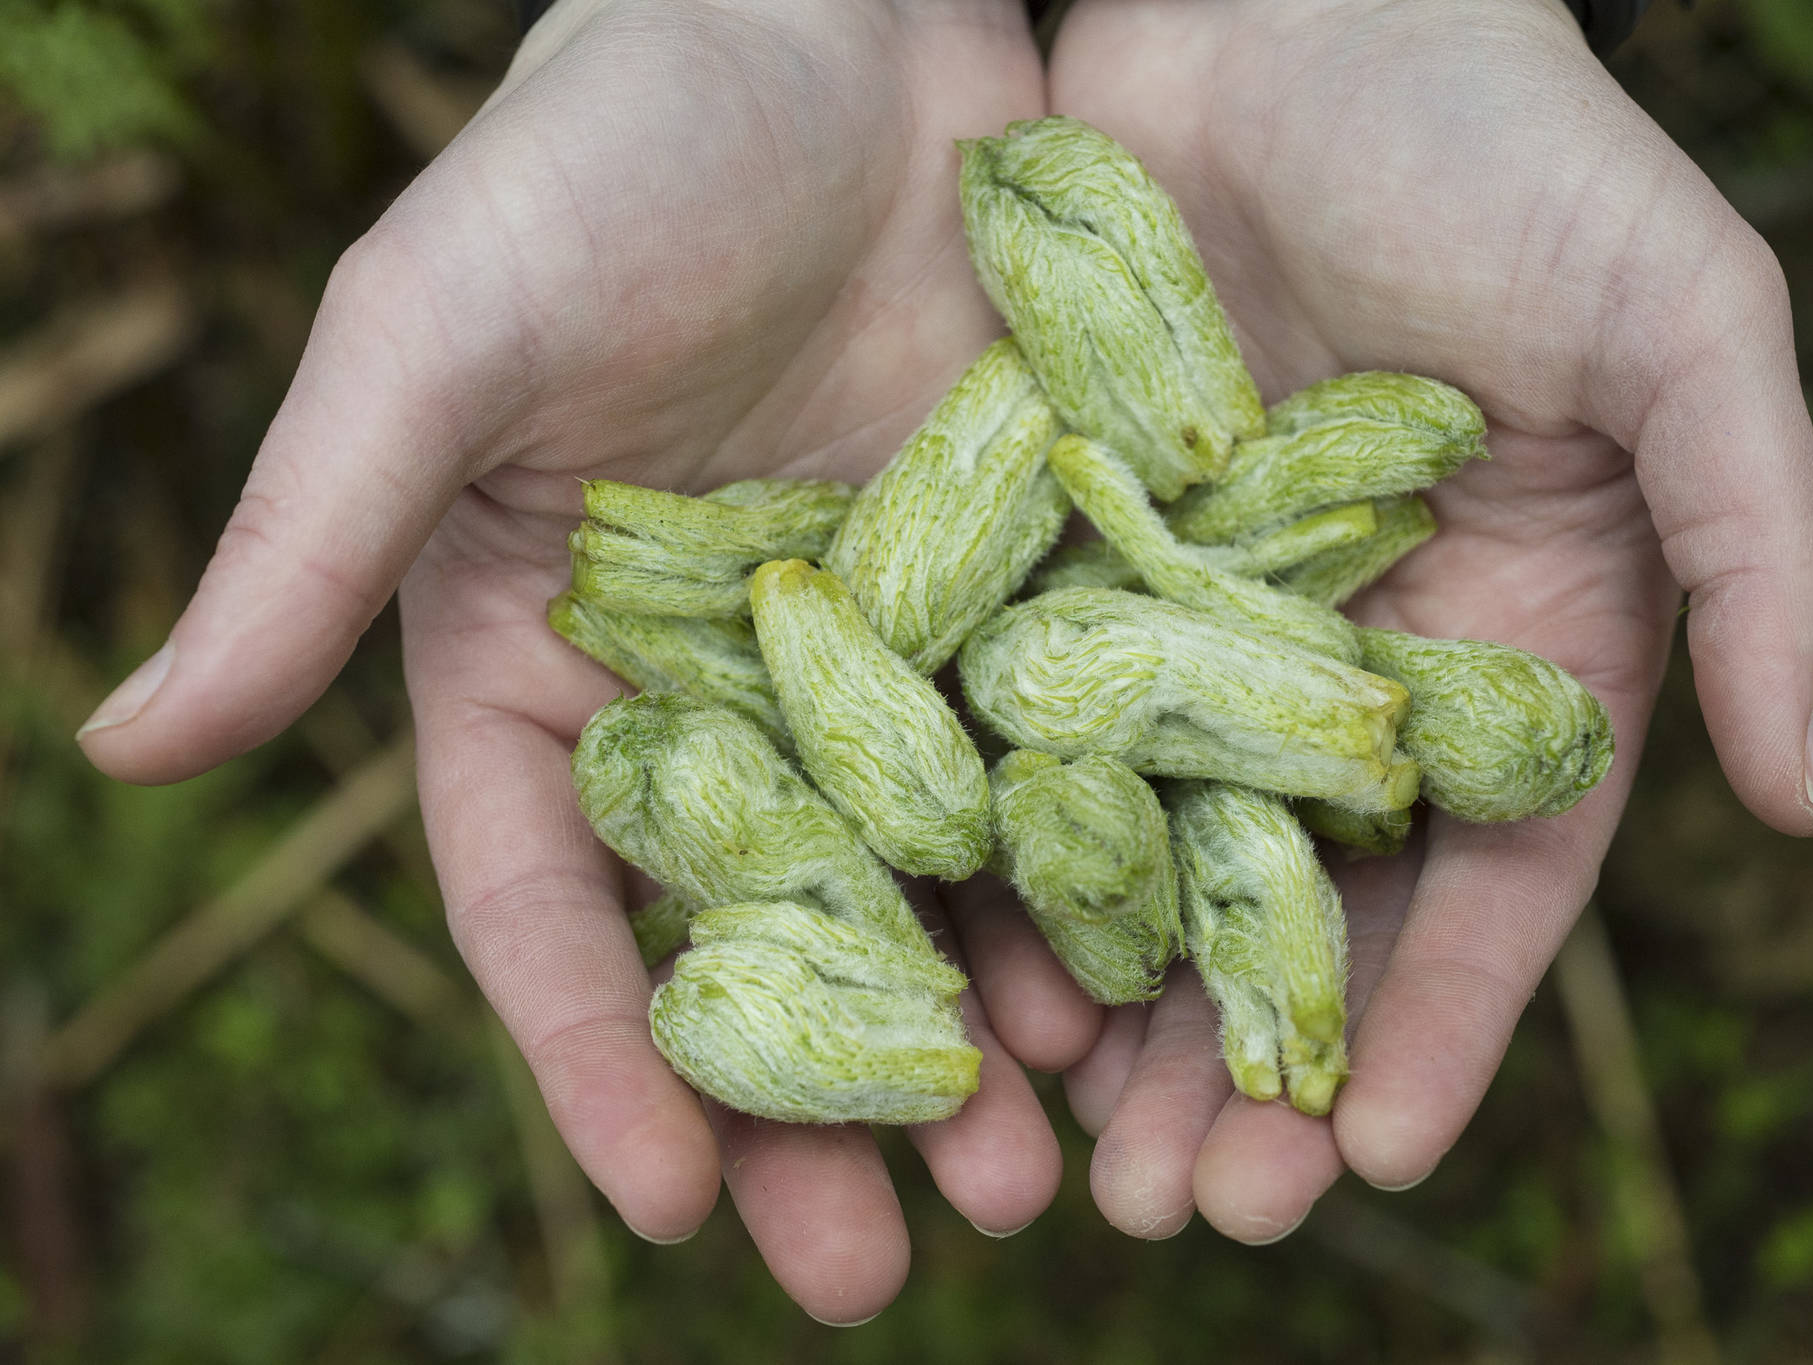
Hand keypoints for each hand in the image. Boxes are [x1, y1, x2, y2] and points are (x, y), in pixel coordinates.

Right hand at [74, 0, 1081, 1320]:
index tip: (678, 1210)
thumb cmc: (604, 147)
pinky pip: (1066, 770)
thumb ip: (308, 544)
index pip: (556, 905)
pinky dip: (1094, 888)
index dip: (605, 1060)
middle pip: (763, 938)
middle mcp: (720, 689)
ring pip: (927, 889)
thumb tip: (123, 745)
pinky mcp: (1032, 592)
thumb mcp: (435, 335)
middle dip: (817, 1109)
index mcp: (547, 663)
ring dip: (977, 1038)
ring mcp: (890, 654)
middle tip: (885, 1269)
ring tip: (1041, 1171)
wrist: (838, 15)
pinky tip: (1144, 994)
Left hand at [1030, 0, 1812, 1240]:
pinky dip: (997, 856)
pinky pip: (1018, 730)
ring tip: (1062, 1151)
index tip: (1368, 1153)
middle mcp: (1341, 663)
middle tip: (1185, 1210)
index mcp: (1507, 644)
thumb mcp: (1688, 331)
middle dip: (1251, 1064)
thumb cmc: (1514, 143)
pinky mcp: (1051, 558)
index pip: (1486, 883)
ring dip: (1114, 1010)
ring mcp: (1187, 622)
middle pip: (1298, 906)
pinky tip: (958, 960)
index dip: (1435, 1024)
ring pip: (1144, 857)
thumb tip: (1809, 797)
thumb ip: (1761, 553)